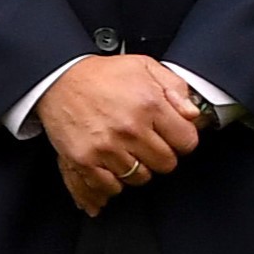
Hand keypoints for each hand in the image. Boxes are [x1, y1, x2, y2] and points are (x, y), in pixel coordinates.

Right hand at [39, 56, 206, 217]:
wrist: (59, 79)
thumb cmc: (103, 74)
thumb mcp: (145, 66)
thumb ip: (176, 88)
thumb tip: (193, 114)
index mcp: (150, 104)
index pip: (186, 141)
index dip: (183, 140)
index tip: (174, 137)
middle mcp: (130, 128)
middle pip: (166, 164)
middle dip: (162, 155)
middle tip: (150, 144)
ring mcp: (107, 147)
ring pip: (141, 178)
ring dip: (139, 168)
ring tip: (129, 151)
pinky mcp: (85, 160)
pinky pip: (111, 186)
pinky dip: (114, 181)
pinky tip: (113, 165)